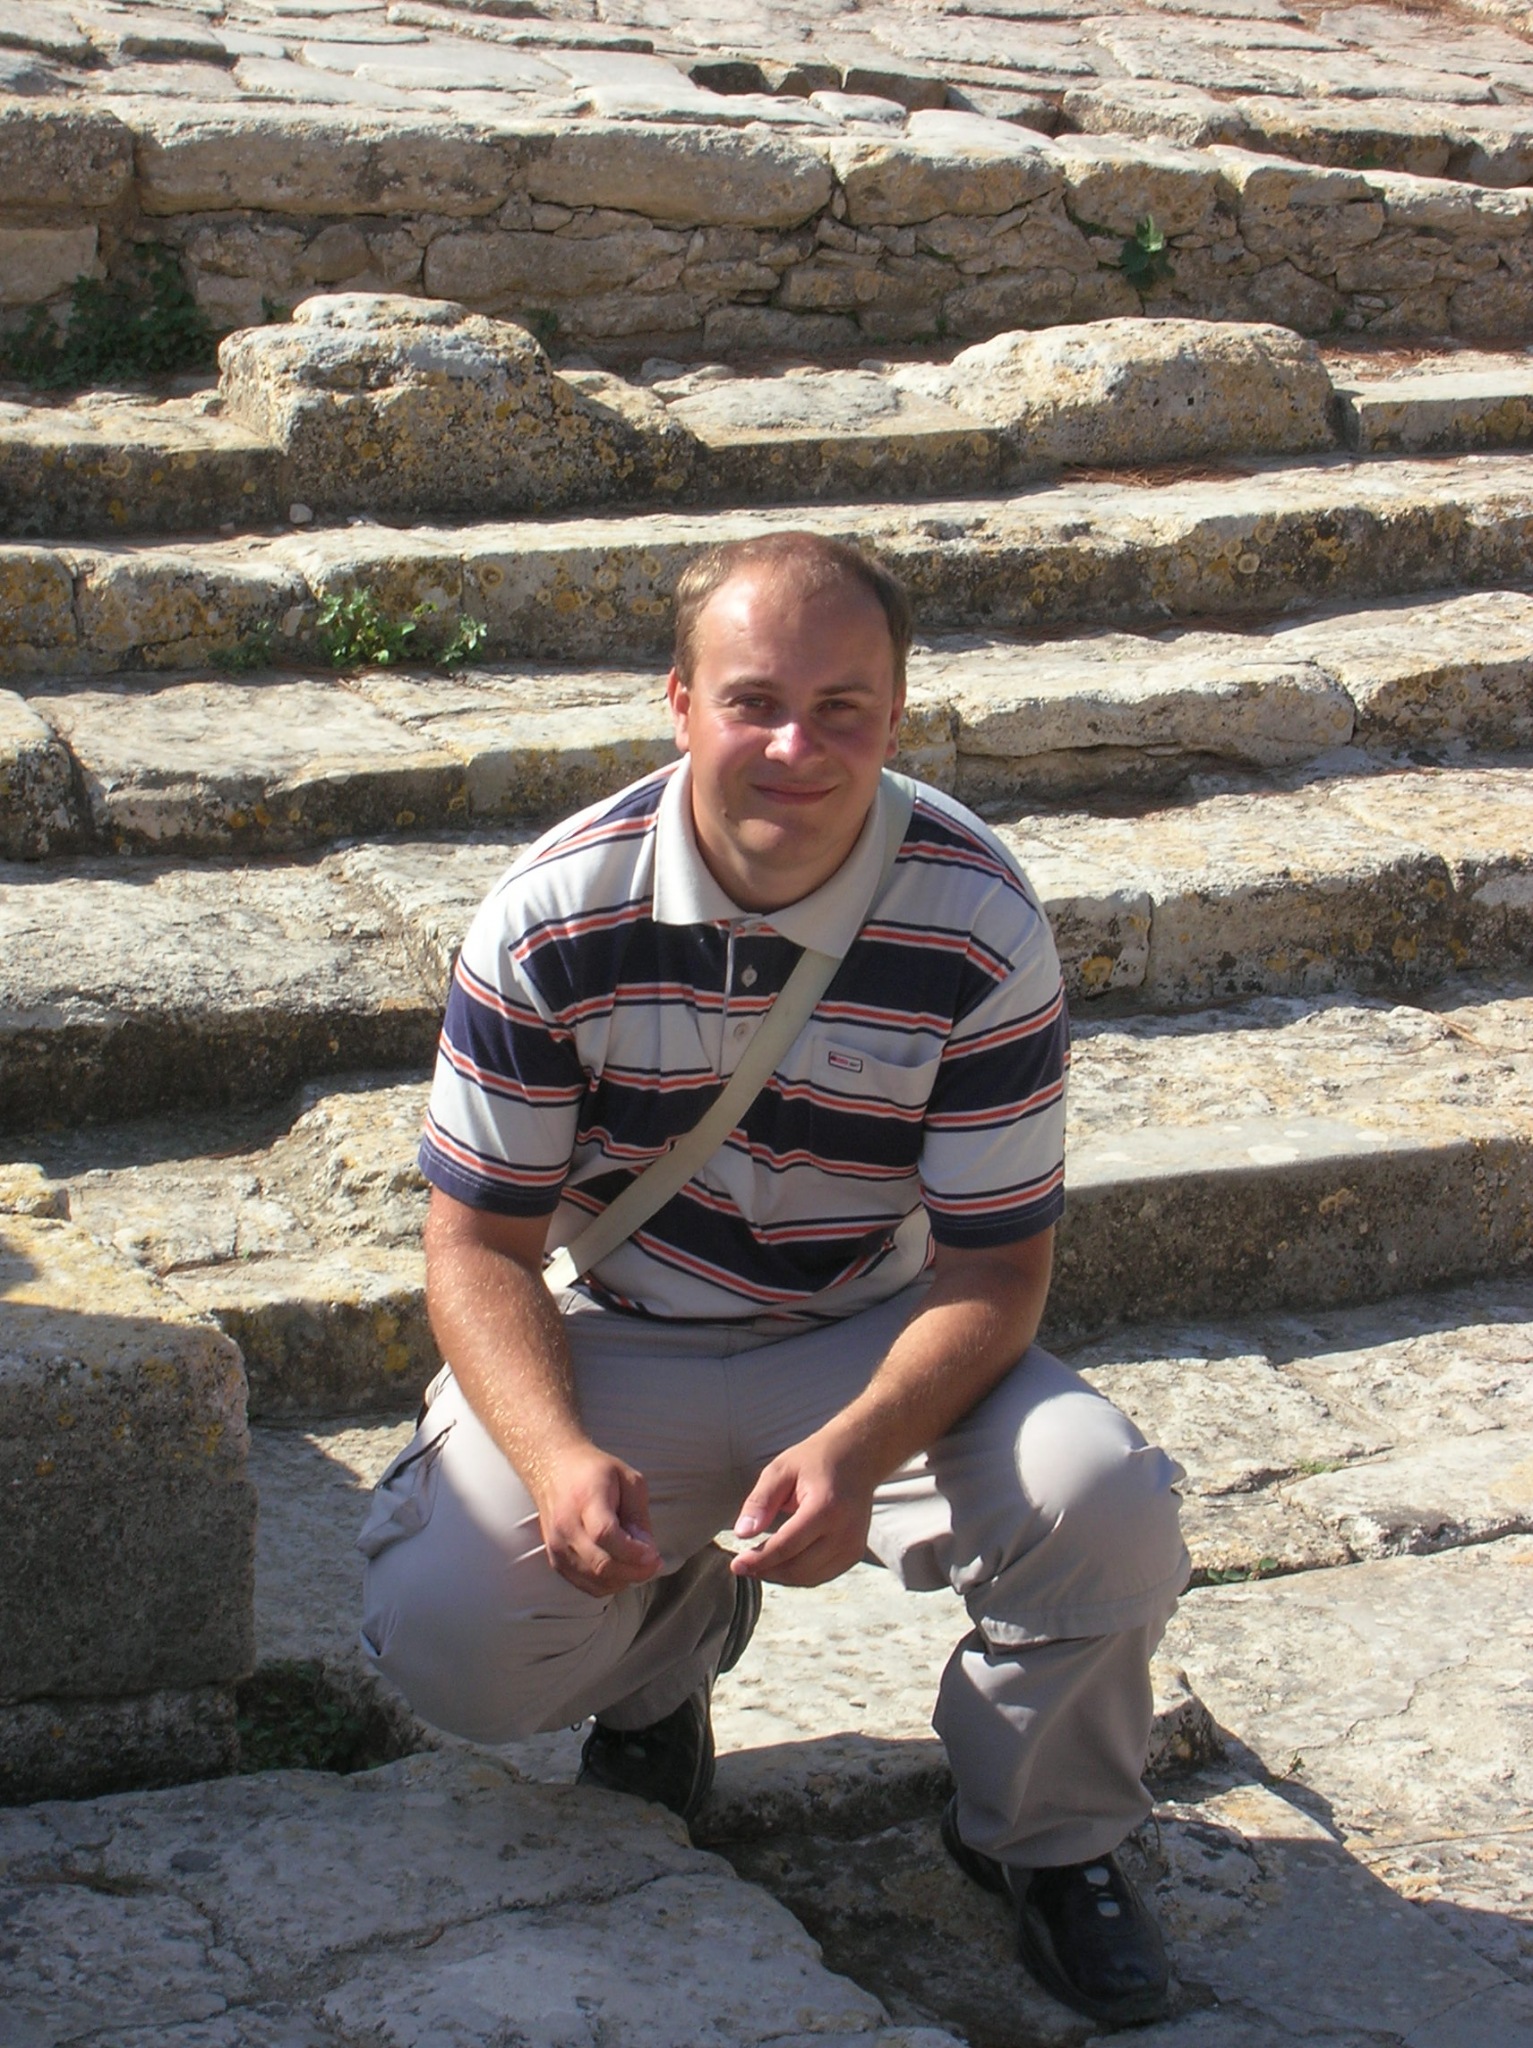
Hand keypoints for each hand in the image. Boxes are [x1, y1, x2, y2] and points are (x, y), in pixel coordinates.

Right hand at [533, 1442, 661, 1597]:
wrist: (552, 1468)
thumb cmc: (593, 1471)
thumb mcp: (628, 1479)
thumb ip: (638, 1515)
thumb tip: (646, 1549)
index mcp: (586, 1499)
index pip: (606, 1535)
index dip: (633, 1552)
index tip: (654, 1554)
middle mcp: (567, 1526)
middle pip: (601, 1564)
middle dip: (634, 1571)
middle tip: (654, 1563)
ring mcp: (557, 1545)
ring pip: (594, 1580)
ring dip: (622, 1579)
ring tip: (638, 1565)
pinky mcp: (555, 1559)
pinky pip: (584, 1585)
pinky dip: (606, 1584)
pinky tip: (620, 1569)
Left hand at [730, 1428, 876, 1587]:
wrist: (858, 1456)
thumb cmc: (816, 1460)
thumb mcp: (781, 1470)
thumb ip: (760, 1501)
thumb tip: (743, 1533)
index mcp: (826, 1508)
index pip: (787, 1546)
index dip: (759, 1559)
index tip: (736, 1564)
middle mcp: (844, 1531)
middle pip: (798, 1568)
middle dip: (766, 1571)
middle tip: (742, 1565)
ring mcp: (853, 1545)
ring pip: (809, 1578)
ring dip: (781, 1577)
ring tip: (758, 1565)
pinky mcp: (855, 1553)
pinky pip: (822, 1576)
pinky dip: (799, 1575)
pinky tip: (781, 1563)